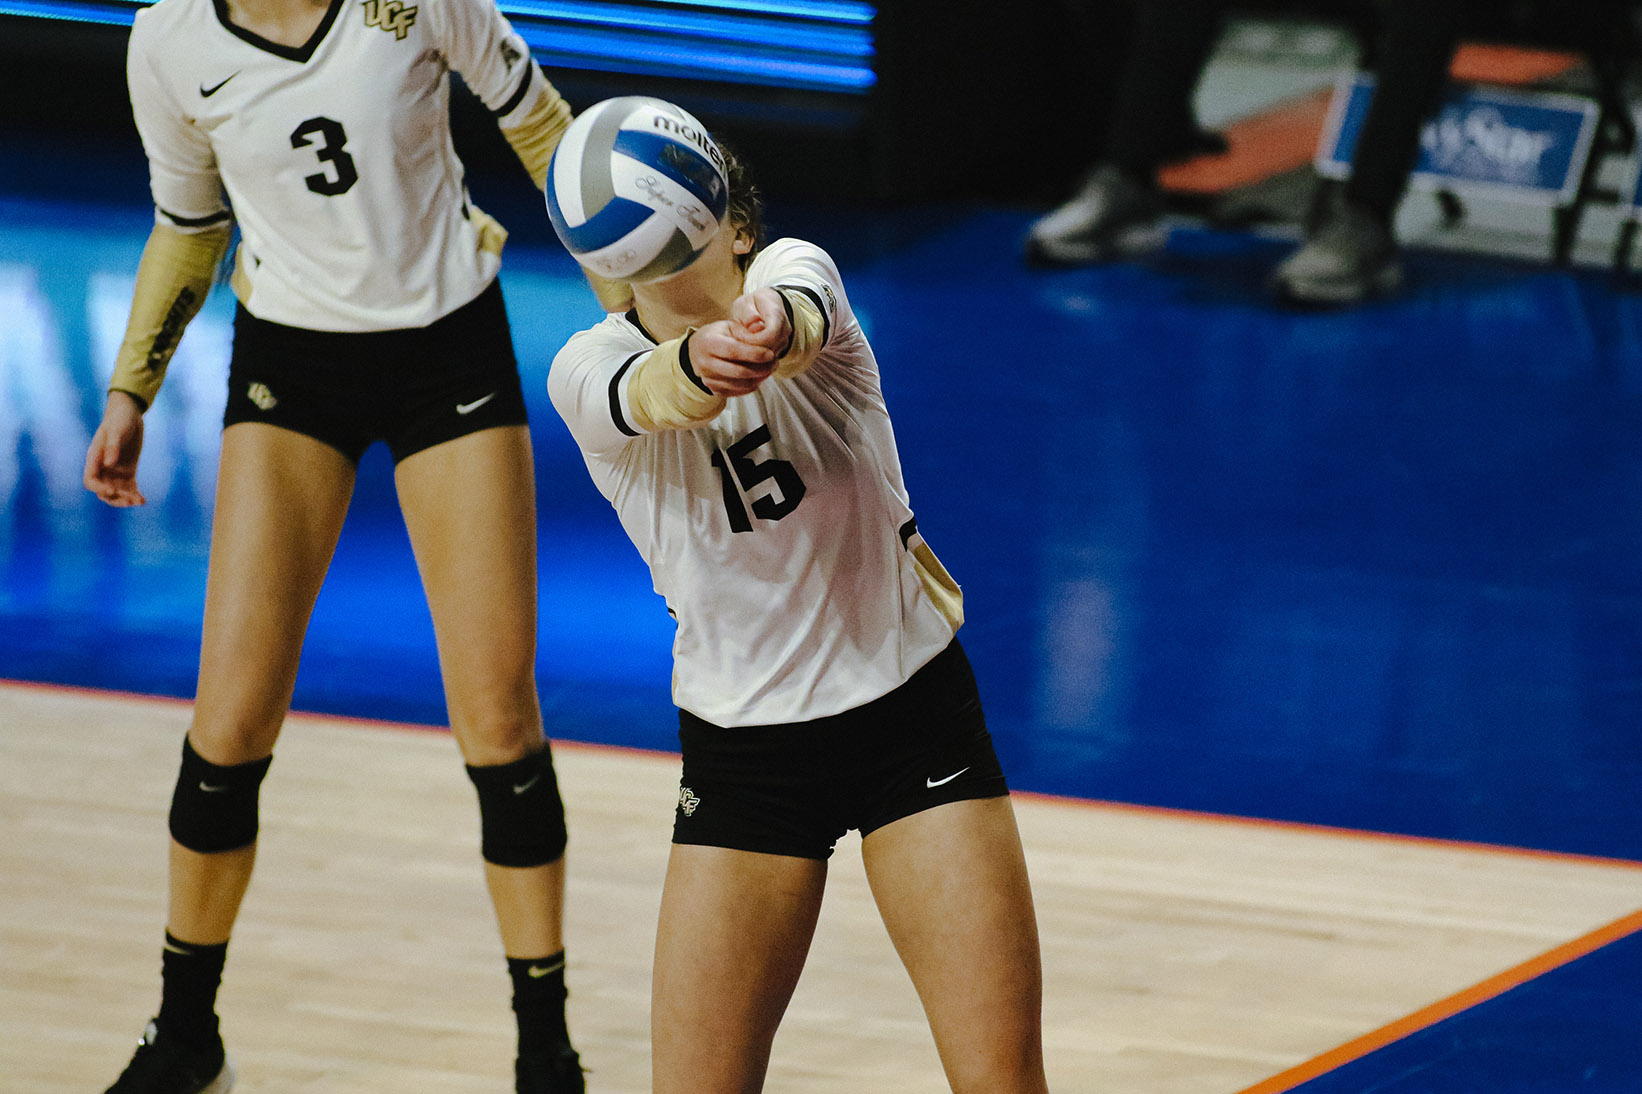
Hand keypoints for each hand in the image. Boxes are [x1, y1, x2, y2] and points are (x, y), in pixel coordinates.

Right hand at [83, 390, 146, 506]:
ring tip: (139, 501)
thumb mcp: (116, 431)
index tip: (113, 491)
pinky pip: (129, 488)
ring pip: (116, 493)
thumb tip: (108, 464)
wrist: (129, 415)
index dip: (99, 488)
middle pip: (103, 492)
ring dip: (125, 499)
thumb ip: (112, 447)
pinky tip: (143, 500)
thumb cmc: (119, 420)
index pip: (90, 480)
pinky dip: (134, 495)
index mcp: (94, 458)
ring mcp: (115, 471)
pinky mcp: (127, 472)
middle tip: (130, 500)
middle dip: (115, 499)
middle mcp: (103, 468)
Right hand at [687, 289, 791, 397]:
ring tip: (770, 369)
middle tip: (775, 363)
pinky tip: (759, 377)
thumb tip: (763, 331)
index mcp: (708, 343)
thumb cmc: (717, 336)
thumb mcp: (729, 326)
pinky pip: (737, 392)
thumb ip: (745, 330)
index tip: (770, 354)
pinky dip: (752, 386)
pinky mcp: (713, 390)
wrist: (697, 351)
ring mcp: (708, 379)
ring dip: (759, 379)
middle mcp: (705, 363)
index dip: (754, 354)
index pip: (733, 351)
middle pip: (738, 371)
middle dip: (761, 369)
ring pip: (740, 384)